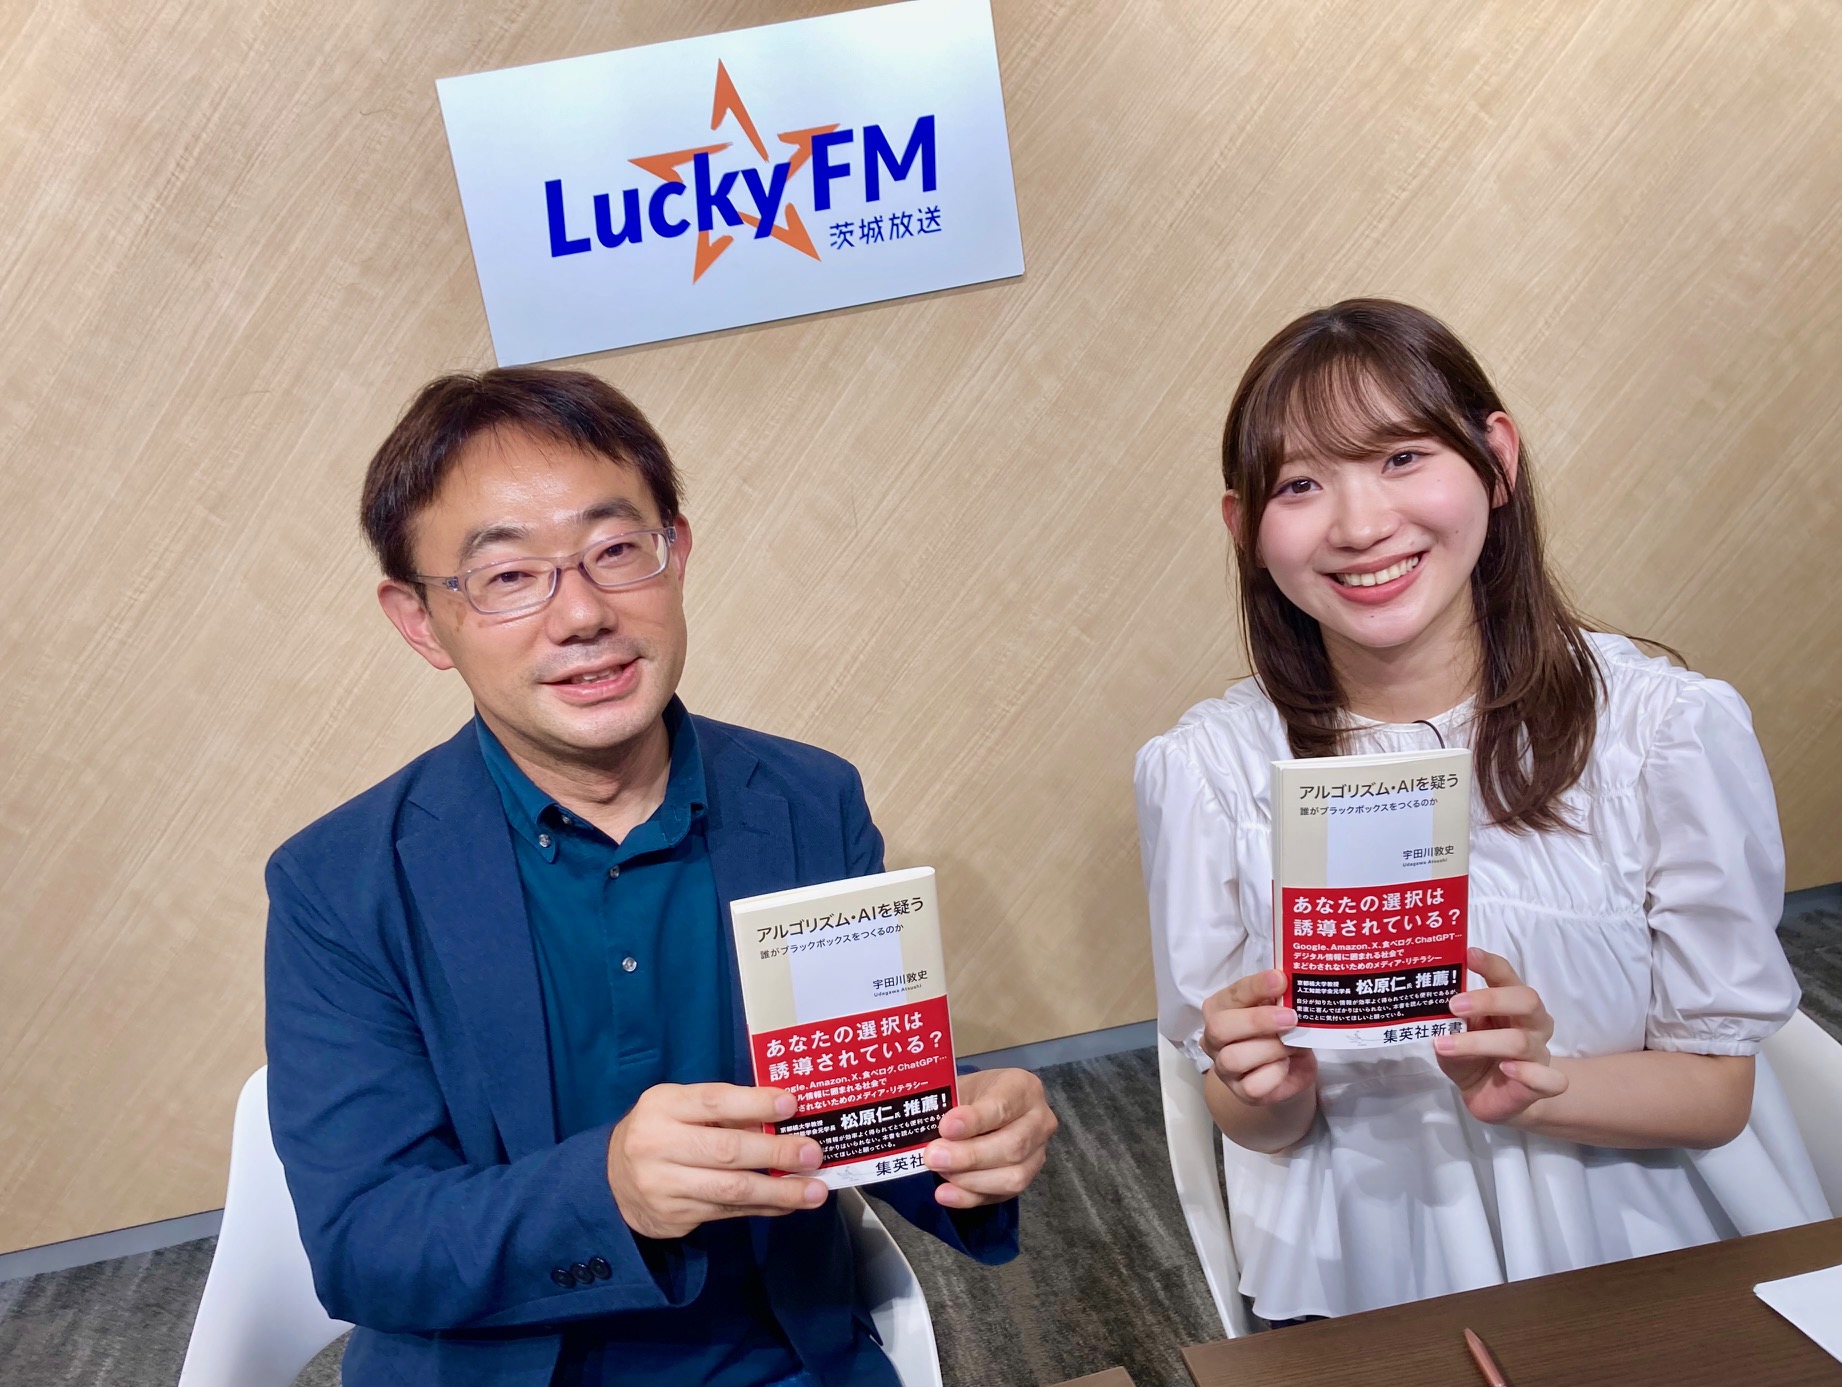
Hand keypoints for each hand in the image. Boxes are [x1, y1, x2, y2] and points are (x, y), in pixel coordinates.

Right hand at [607, 1083, 827, 1239]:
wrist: (611, 1180)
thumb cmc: (660, 1131)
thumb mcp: (679, 1106)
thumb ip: (722, 1110)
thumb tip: (782, 1117)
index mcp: (662, 1106)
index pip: (714, 1101)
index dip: (755, 1104)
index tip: (791, 1105)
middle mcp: (658, 1145)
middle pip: (726, 1150)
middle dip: (776, 1152)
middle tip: (813, 1153)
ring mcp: (664, 1186)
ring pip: (731, 1189)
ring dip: (780, 1191)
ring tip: (814, 1190)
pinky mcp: (674, 1217)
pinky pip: (728, 1211)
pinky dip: (763, 1207)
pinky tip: (788, 1203)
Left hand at [923, 1067, 1057, 1208]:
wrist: (983, 1109)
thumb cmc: (973, 1096)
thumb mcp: (961, 1087)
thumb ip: (949, 1106)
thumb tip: (928, 1129)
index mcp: (1023, 1088)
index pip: (1003, 1106)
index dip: (975, 1120)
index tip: (946, 1127)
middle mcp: (1040, 1120)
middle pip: (1013, 1146)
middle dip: (969, 1156)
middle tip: (933, 1157)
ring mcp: (1037, 1154)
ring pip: (1013, 1177)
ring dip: (970, 1179)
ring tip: (939, 1170)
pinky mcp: (1026, 1180)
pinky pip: (1001, 1196)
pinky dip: (970, 1197)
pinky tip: (945, 1193)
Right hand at [1201, 970, 1316, 1105]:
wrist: (1290, 1067)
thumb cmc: (1280, 1029)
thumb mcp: (1280, 1007)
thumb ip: (1279, 996)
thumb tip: (1291, 982)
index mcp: (1219, 1008)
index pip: (1232, 994)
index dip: (1256, 986)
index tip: (1280, 979)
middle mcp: (1214, 1038)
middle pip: (1219, 1028)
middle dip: (1256, 1021)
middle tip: (1290, 1017)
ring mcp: (1224, 1067)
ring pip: (1233, 1058)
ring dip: (1270, 1048)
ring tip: (1292, 1043)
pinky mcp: (1241, 1092)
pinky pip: (1253, 1085)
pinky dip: (1276, 1073)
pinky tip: (1286, 1064)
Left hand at [1434, 947, 1568, 1124]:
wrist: (1487, 1096)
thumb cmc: (1471, 1056)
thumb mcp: (1453, 1035)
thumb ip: (1448, 1020)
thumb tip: (1431, 1005)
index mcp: (1511, 1002)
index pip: (1506, 975)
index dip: (1490, 964)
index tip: (1468, 954)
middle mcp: (1531, 1023)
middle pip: (1526, 1000)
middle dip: (1489, 999)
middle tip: (1454, 1005)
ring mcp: (1539, 1053)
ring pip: (1521, 1041)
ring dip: (1479, 1042)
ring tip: (1445, 1044)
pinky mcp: (1542, 1085)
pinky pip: (1549, 1079)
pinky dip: (1527, 1073)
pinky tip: (1505, 1069)